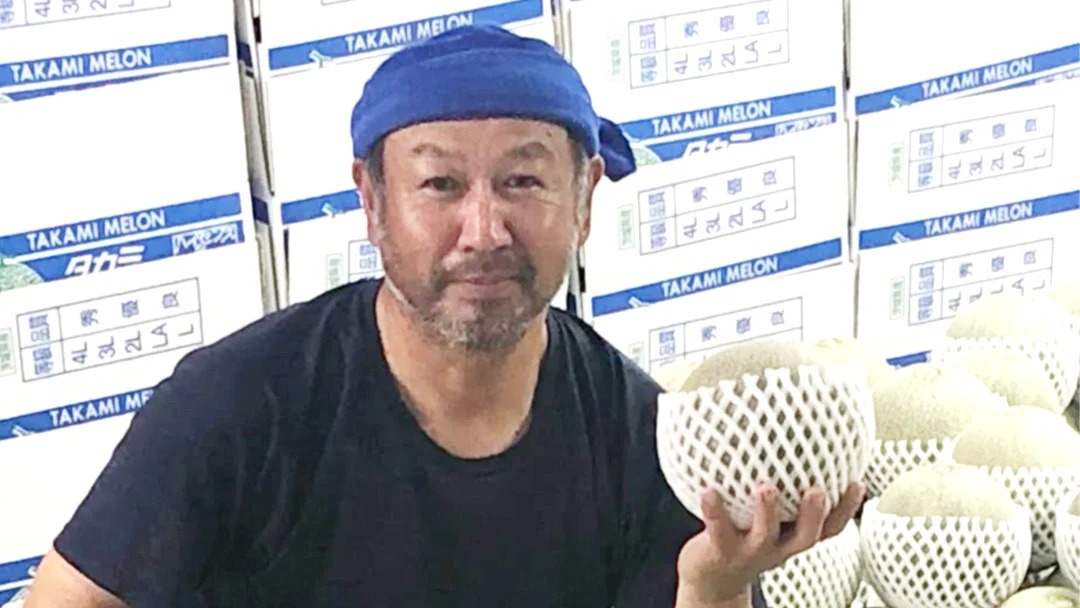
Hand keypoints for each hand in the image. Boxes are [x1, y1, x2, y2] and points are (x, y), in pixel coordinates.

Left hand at [675, 482, 865, 605]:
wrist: (713, 577)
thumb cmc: (745, 536)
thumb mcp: (772, 519)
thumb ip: (784, 491)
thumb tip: (793, 442)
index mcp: (793, 537)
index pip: (830, 527)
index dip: (847, 510)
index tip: (858, 483)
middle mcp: (777, 547)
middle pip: (805, 537)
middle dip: (814, 515)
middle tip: (818, 490)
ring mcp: (750, 551)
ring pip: (764, 536)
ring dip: (767, 511)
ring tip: (766, 487)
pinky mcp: (721, 550)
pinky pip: (719, 530)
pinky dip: (714, 511)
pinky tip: (709, 491)